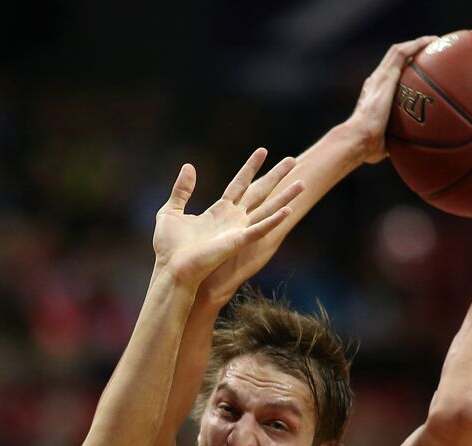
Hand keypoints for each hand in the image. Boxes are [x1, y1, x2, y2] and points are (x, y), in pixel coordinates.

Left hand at [153, 149, 302, 289]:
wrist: (171, 269)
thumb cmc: (169, 247)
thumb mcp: (171, 210)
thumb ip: (182, 189)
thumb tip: (190, 166)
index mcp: (219, 211)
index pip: (239, 183)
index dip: (251, 167)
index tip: (263, 151)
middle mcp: (233, 219)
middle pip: (259, 192)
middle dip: (276, 176)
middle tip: (293, 161)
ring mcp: (238, 231)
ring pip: (267, 209)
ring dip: (285, 197)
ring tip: (302, 184)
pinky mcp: (237, 242)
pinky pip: (260, 230)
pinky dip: (274, 220)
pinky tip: (288, 211)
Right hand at [344, 35, 438, 164]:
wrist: (358, 138)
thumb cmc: (367, 147)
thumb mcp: (385, 142)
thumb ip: (395, 141)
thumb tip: (408, 151)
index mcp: (373, 95)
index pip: (387, 76)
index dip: (401, 69)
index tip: (416, 70)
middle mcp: (375, 82)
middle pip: (394, 59)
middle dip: (411, 51)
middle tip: (430, 51)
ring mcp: (380, 77)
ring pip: (398, 51)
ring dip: (416, 43)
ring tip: (434, 42)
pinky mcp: (386, 76)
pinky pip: (403, 53)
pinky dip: (417, 44)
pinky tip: (432, 42)